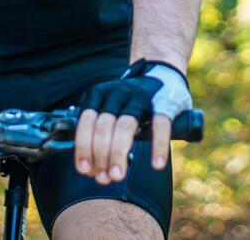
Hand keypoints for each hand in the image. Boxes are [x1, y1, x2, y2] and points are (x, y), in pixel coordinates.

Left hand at [73, 59, 190, 183]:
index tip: (85, 170)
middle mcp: (118, 93)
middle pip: (103, 127)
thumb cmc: (131, 101)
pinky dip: (158, 146)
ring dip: (118, 153)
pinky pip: (160, 125)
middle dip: (100, 156)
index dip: (83, 148)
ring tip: (118, 175)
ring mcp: (141, 96)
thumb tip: (91, 169)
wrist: (163, 72)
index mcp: (100, 94)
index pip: (86, 122)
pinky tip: (156, 163)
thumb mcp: (110, 107)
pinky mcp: (165, 102)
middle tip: (103, 179)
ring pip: (125, 126)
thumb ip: (100, 133)